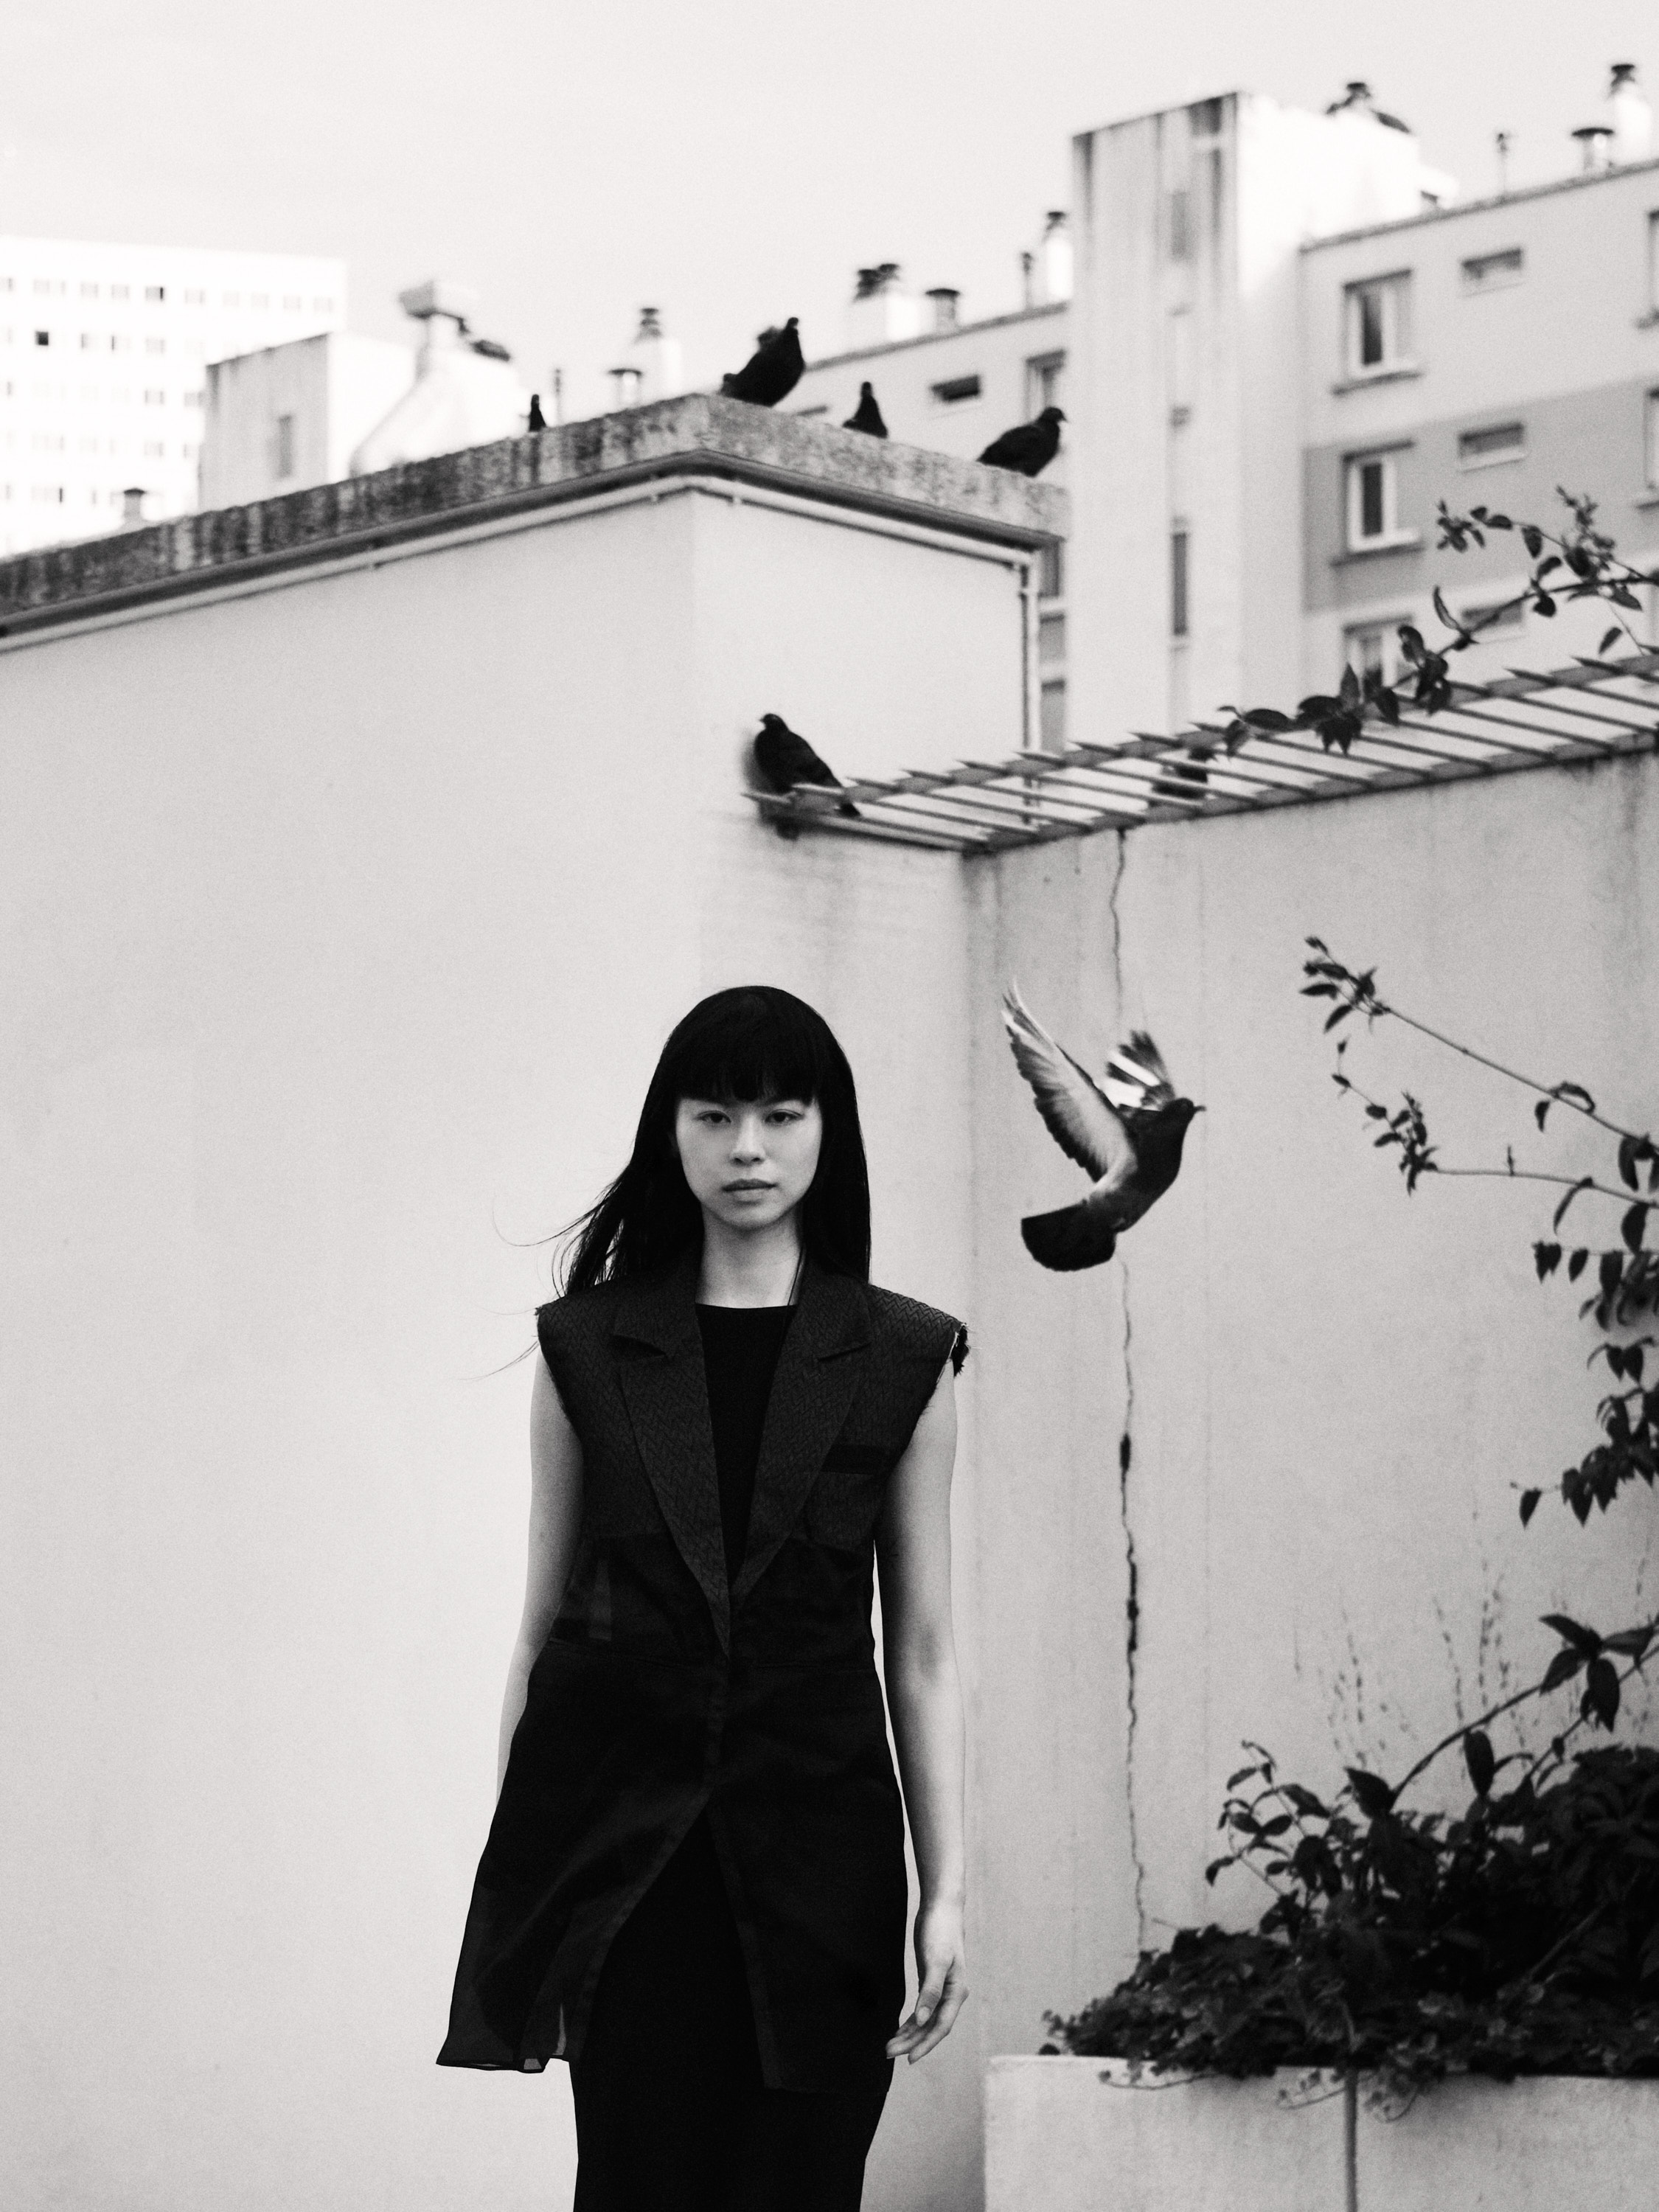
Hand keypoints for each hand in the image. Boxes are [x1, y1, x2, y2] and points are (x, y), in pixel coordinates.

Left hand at [885, 1898, 968, 2064]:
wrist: (942, 1908)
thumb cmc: (941, 1932)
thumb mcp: (936, 1961)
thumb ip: (930, 1991)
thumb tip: (922, 2020)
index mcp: (956, 1992)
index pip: (940, 2027)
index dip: (925, 2044)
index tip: (908, 2058)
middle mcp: (951, 1995)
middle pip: (931, 2027)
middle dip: (912, 2042)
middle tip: (888, 2052)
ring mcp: (941, 1990)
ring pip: (926, 2021)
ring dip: (909, 2034)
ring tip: (889, 2046)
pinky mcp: (931, 1982)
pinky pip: (922, 2010)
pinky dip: (911, 2022)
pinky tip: (899, 2030)